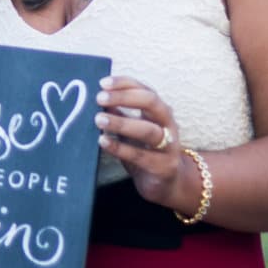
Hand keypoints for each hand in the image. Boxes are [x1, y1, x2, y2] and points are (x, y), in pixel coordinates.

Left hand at [94, 75, 190, 211]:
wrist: (167, 184)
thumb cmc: (146, 151)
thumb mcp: (132, 129)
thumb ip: (119, 113)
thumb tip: (98, 97)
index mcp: (159, 111)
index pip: (144, 89)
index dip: (124, 84)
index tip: (103, 83)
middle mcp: (167, 124)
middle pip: (151, 102)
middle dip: (124, 97)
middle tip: (99, 98)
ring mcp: (169, 146)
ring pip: (148, 130)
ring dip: (121, 123)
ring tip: (99, 120)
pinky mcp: (163, 167)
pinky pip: (141, 156)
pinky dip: (120, 148)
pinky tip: (103, 142)